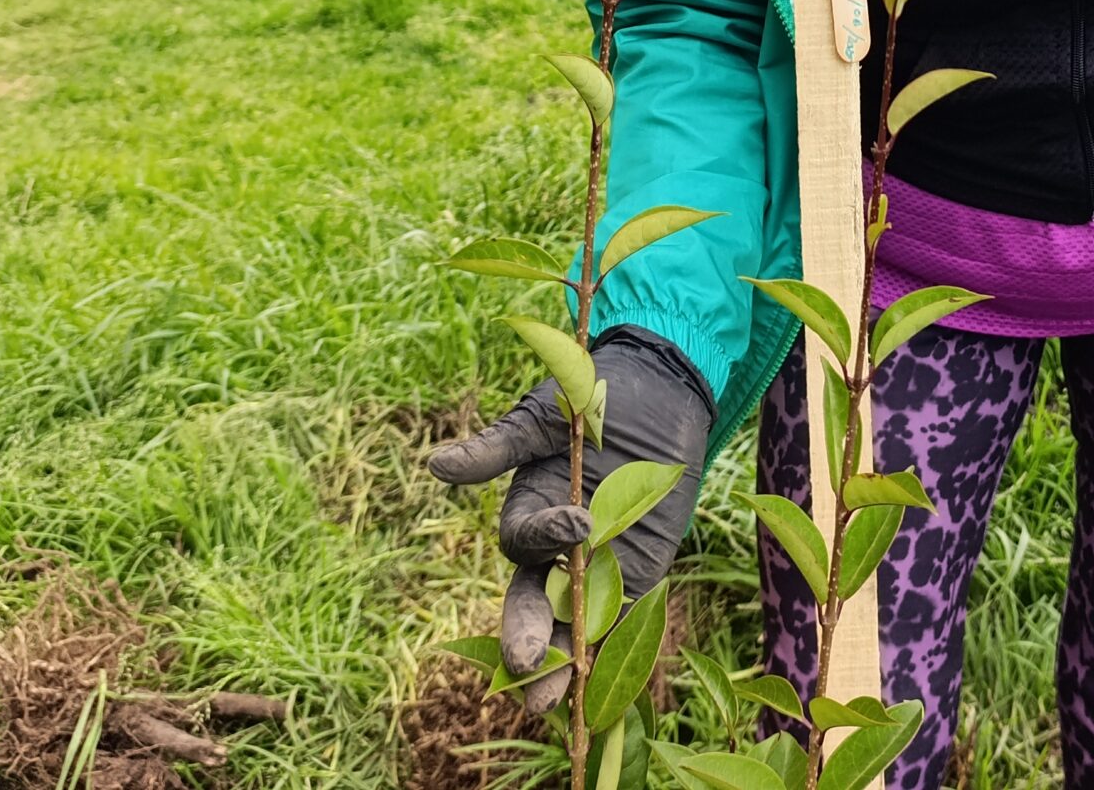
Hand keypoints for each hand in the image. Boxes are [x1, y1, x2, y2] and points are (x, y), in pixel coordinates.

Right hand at [429, 327, 712, 707]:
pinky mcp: (639, 570)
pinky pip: (622, 616)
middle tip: (524, 667)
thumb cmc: (590, 402)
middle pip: (534, 602)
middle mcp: (556, 550)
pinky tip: (601, 684)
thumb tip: (437, 464)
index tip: (577, 522)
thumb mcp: (543, 422)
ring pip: (571, 623)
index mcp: (529, 514)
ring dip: (561, 663)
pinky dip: (613, 647)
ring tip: (550, 703)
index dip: (544, 536)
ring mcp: (596, 566)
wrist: (657, 391)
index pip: (522, 543)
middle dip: (528, 634)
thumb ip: (498, 450)